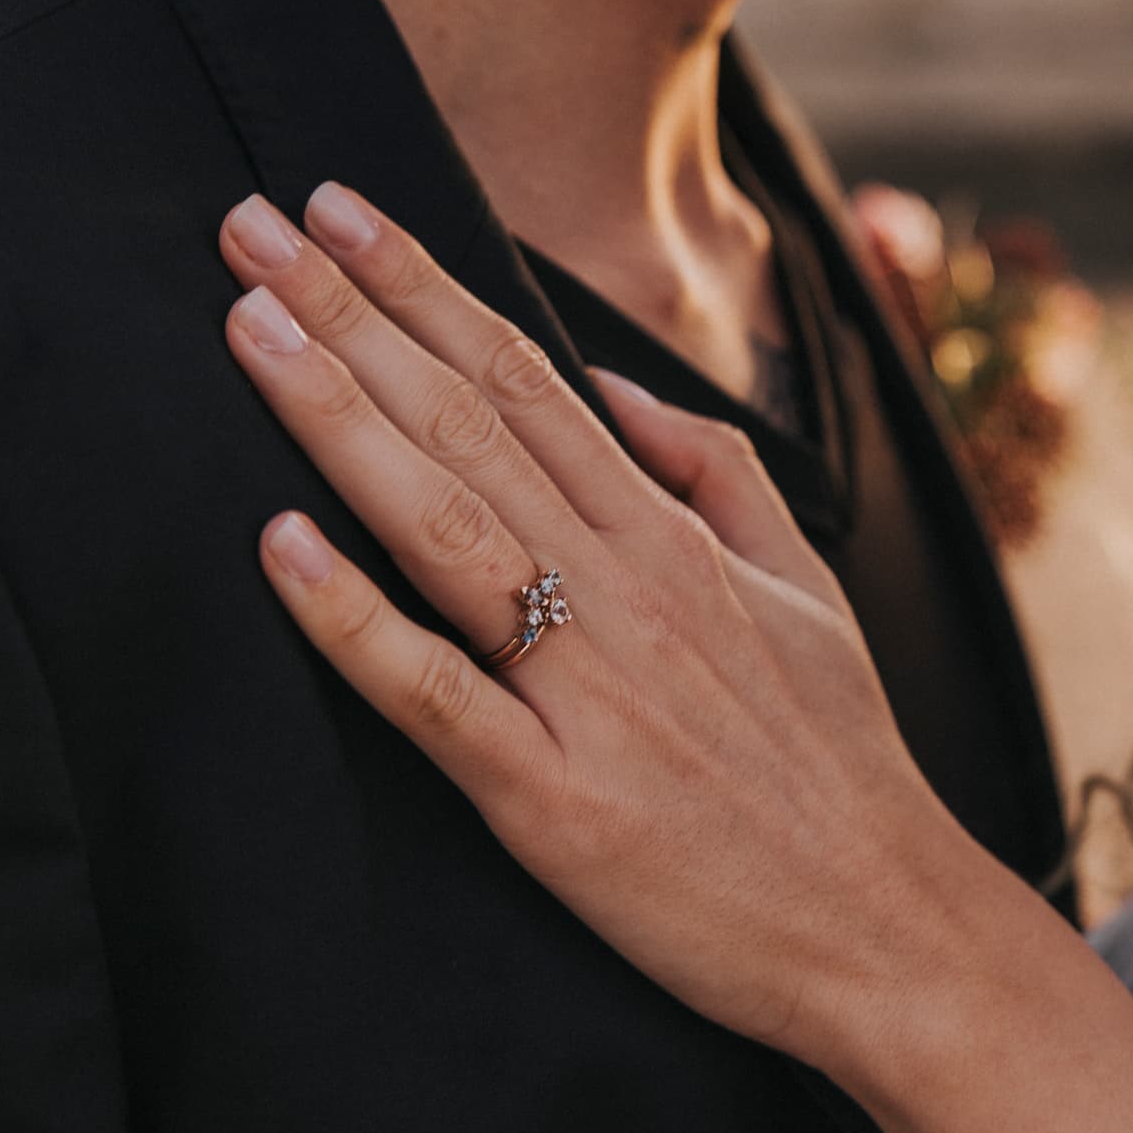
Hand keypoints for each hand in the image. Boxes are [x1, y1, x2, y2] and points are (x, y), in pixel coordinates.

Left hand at [215, 183, 990, 1062]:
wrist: (885, 923)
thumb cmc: (838, 762)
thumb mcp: (806, 589)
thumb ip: (717, 473)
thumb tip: (614, 384)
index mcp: (676, 540)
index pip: (530, 378)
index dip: (425, 286)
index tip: (338, 210)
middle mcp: (628, 592)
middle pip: (470, 423)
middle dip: (351, 314)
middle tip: (248, 226)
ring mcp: (589, 692)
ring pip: (445, 526)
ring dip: (338, 419)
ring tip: (248, 329)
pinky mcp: (553, 800)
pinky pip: (436, 696)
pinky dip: (355, 620)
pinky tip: (281, 545)